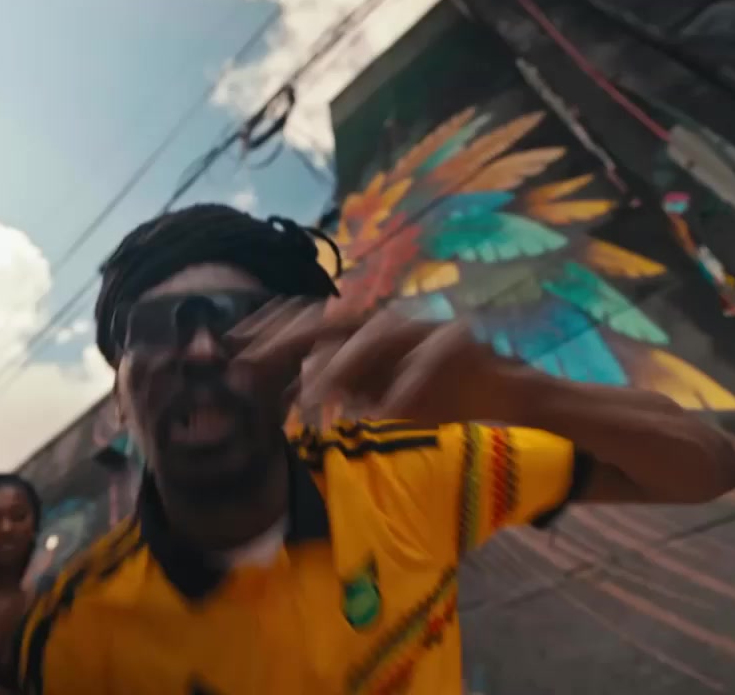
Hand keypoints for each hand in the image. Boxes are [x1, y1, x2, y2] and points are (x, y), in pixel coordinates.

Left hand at [230, 300, 532, 425]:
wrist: (505, 398)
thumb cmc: (434, 398)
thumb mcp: (371, 397)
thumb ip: (330, 390)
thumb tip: (271, 398)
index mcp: (363, 332)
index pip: (307, 320)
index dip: (267, 329)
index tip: (229, 350)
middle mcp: (387, 321)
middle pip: (330, 319)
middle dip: (287, 340)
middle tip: (251, 367)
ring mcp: (421, 327)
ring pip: (374, 333)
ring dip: (340, 363)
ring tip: (314, 395)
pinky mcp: (458, 342)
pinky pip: (426, 359)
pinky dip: (404, 386)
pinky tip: (385, 415)